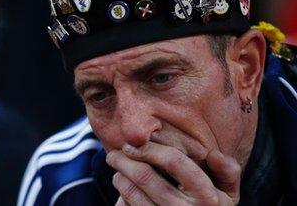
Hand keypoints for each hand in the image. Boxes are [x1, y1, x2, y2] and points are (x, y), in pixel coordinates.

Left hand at [105, 142, 240, 205]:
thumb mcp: (227, 193)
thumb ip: (227, 172)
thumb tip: (213, 154)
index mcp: (207, 197)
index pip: (174, 161)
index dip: (149, 148)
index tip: (133, 144)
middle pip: (145, 176)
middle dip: (123, 160)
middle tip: (114, 154)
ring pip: (130, 192)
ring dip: (119, 176)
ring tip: (117, 170)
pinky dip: (120, 195)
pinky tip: (122, 187)